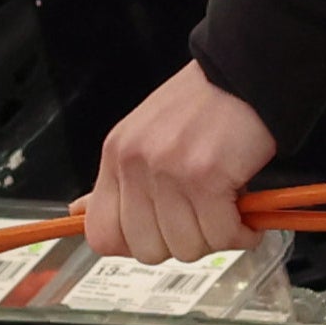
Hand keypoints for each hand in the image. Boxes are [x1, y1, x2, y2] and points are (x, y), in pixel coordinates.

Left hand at [89, 62, 279, 264]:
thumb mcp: (146, 135)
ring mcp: (168, 172)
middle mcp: (135, 164)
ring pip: (187, 248)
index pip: (101, 234)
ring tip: (227, 210)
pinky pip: (222, 235)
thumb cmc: (204, 105)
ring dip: (216, 237)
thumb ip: (120, 180)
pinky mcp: (206, 177)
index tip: (162, 235)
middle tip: (204, 219)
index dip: (133, 246)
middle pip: (147, 250)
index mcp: (117, 155)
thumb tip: (79, 212)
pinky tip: (246, 214)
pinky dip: (242, 233)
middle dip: (183, 243)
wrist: (245, 74)